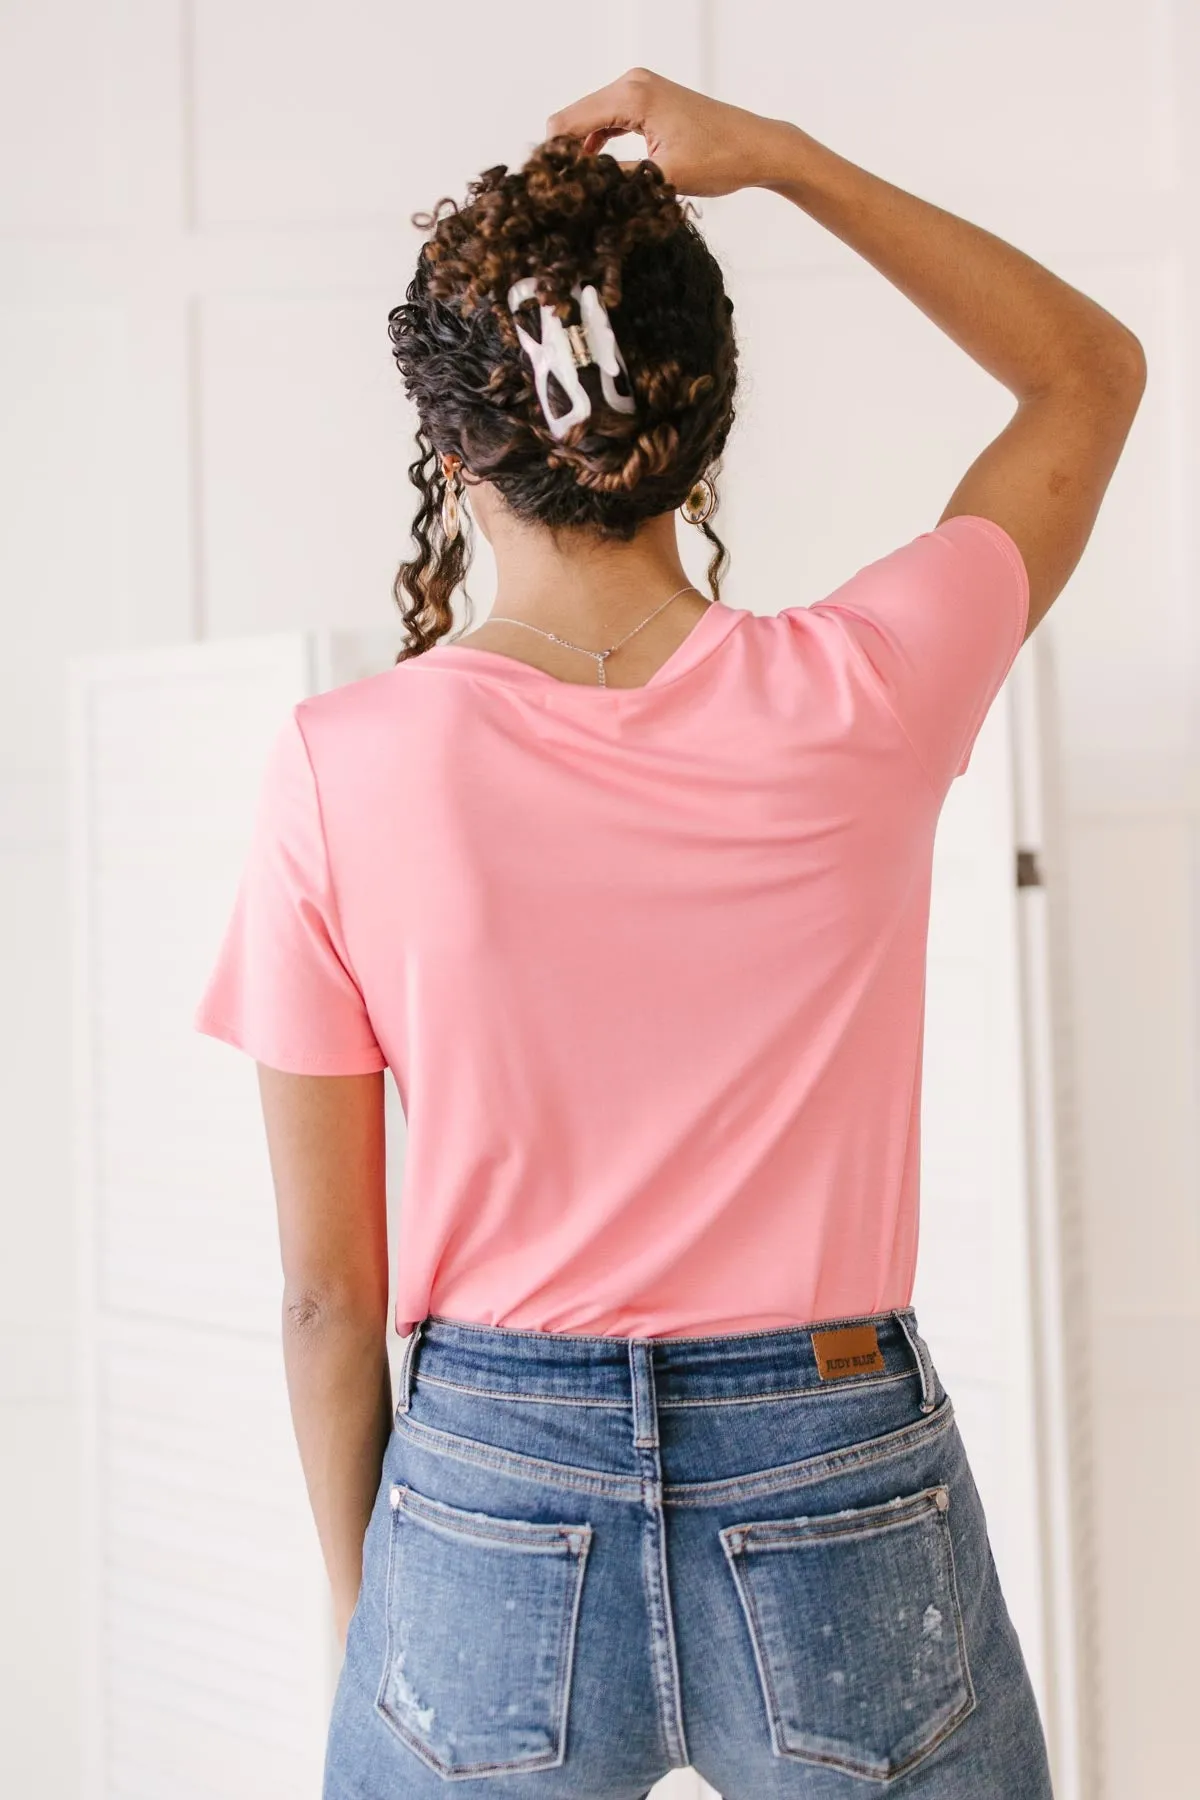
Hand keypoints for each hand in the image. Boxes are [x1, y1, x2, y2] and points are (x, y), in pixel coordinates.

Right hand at [545, 67, 790, 198]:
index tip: (549, 191)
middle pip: (574, 117)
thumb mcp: (662, 179)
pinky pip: (608, 119)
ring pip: (590, 119)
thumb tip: (578, 191)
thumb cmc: (720, 160)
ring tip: (579, 187)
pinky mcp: (648, 100)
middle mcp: (632, 82)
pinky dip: (598, 143)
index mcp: (632, 94)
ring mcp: (640, 88)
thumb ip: (615, 180)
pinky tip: (596, 171)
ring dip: (581, 150)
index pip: (567, 121)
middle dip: (565, 154)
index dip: (554, 157)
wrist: (757, 146)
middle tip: (562, 195)